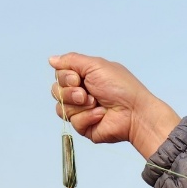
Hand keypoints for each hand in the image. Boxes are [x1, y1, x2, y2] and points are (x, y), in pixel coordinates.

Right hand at [49, 54, 180, 160]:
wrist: (134, 112)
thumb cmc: (121, 88)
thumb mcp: (95, 65)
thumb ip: (72, 60)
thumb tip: (52, 59)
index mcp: (83, 77)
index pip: (59, 76)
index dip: (65, 77)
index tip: (78, 78)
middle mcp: (80, 94)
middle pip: (56, 91)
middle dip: (70, 92)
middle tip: (87, 93)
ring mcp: (81, 111)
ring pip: (61, 108)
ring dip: (79, 105)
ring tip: (96, 103)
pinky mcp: (85, 127)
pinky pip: (73, 122)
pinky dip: (88, 117)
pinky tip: (101, 115)